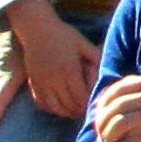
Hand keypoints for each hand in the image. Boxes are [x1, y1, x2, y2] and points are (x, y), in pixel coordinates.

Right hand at [8, 0, 94, 122]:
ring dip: (66, 112)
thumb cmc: (63, 35)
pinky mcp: (33, 83)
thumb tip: (107, 70)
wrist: (36, 28)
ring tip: (74, 111)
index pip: (80, 98)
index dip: (88, 105)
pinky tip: (59, 106)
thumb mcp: (83, 43)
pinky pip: (41, 103)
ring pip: (55, 108)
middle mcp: (55, 79)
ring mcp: (42, 82)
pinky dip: (51, 108)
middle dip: (79, 111)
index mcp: (69, 70)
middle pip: (68, 106)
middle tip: (87, 111)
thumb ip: (96, 57)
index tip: (94, 105)